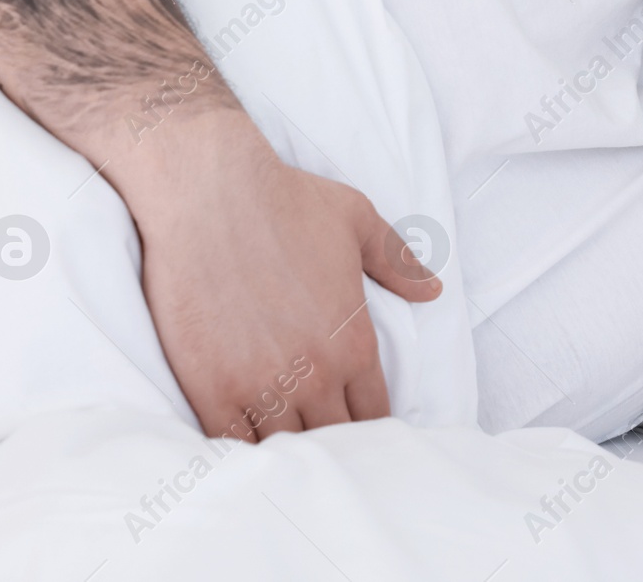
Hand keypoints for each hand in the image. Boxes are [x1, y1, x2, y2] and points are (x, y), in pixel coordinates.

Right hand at [130, 117, 442, 439]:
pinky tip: (243, 446)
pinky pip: (232, 445)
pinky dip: (241, 451)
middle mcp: (314, 374)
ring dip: (287, 449)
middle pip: (334, 439)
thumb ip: (397, 263)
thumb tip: (433, 291)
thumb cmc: (286, 200)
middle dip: (333, 444)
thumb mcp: (357, 222)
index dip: (370, 426)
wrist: (209, 192)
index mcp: (353, 343)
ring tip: (286, 448)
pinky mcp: (210, 389)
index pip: (375, 414)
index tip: (361, 428)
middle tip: (323, 442)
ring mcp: (260, 386)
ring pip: (285, 449)